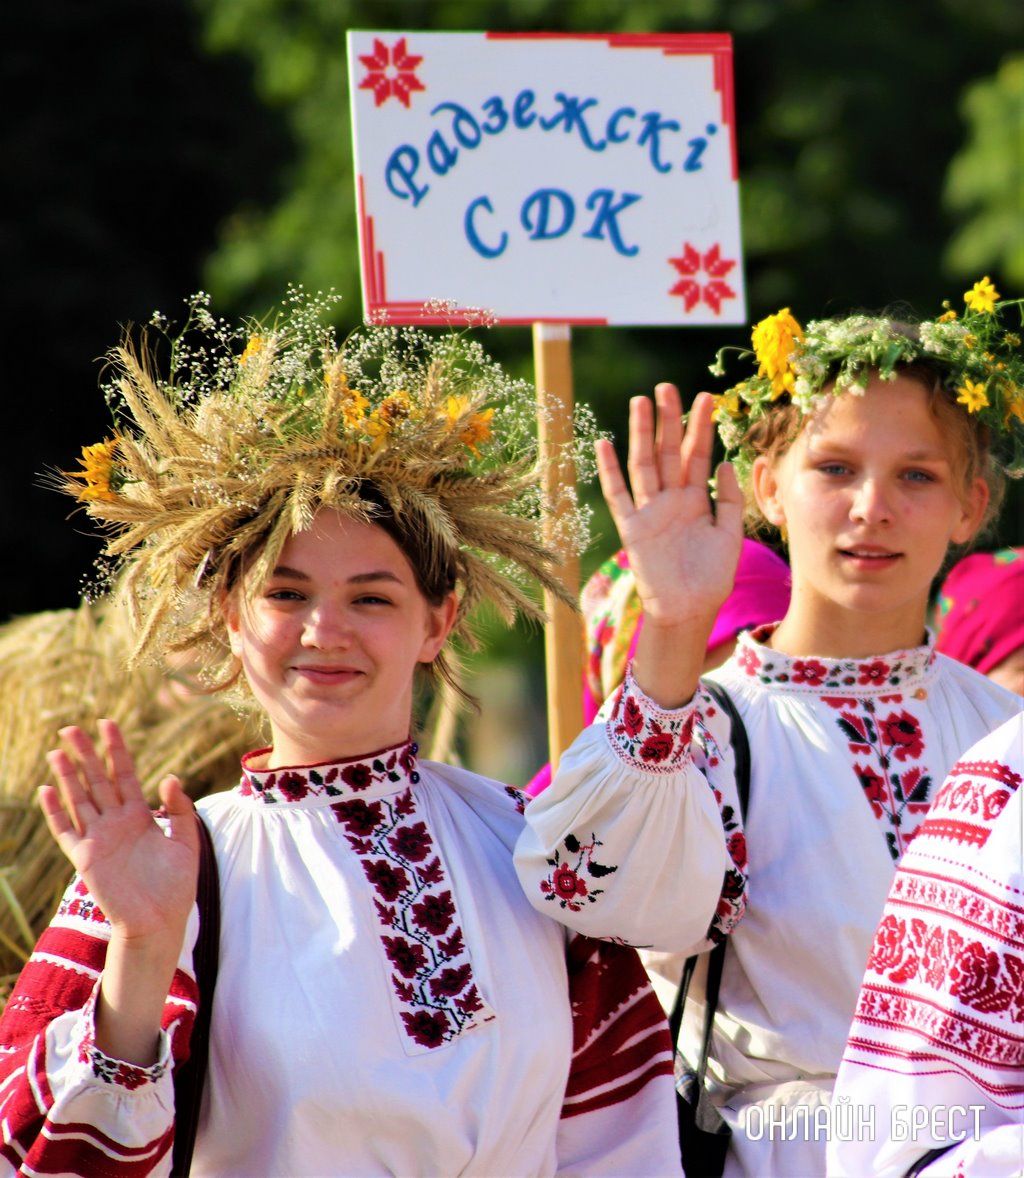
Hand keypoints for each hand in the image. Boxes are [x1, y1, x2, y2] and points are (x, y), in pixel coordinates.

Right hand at [40, 719, 198, 948]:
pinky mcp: (85, 858)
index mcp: (140, 816)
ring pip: (79, 800)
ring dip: (67, 776)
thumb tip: (169, 778)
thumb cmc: (176, 885)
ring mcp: (98, 839)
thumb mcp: (187, 842)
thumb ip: (181, 809)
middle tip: (71, 728)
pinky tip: (48, 790)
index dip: (116, 749)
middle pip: (97, 781)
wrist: (160, 922)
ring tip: (57, 751)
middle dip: (85, 754)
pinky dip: (55, 812)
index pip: (124, 774)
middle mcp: (116, 823)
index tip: (108, 724)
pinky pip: (66, 831)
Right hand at [596, 385, 743, 629]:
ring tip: (641, 401)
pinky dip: (610, 470)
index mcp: (697, 500)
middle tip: (668, 387)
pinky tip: (605, 444)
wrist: (689, 610)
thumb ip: (730, 500)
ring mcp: (650, 511)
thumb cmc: (711, 577)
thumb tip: (725, 462)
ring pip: (644, 464)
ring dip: (641, 433)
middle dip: (669, 420)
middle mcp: (672, 500)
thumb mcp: (731, 535)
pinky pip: (618, 494)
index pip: (698, 455)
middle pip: (669, 452)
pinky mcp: (632, 527)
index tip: (707, 398)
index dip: (702, 428)